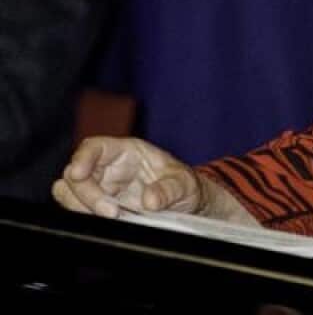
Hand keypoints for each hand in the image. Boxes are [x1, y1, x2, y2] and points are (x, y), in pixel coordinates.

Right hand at [52, 136, 204, 218]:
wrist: (184, 204)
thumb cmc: (182, 185)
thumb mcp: (184, 184)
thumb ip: (170, 190)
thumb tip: (150, 200)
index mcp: (127, 152)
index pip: (95, 147)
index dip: (82, 158)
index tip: (79, 174)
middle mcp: (108, 167)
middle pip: (75, 173)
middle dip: (86, 194)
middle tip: (112, 212)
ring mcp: (101, 188)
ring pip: (69, 192)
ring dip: (81, 206)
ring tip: (114, 217)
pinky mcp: (98, 206)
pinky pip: (78, 210)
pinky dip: (85, 217)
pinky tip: (110, 222)